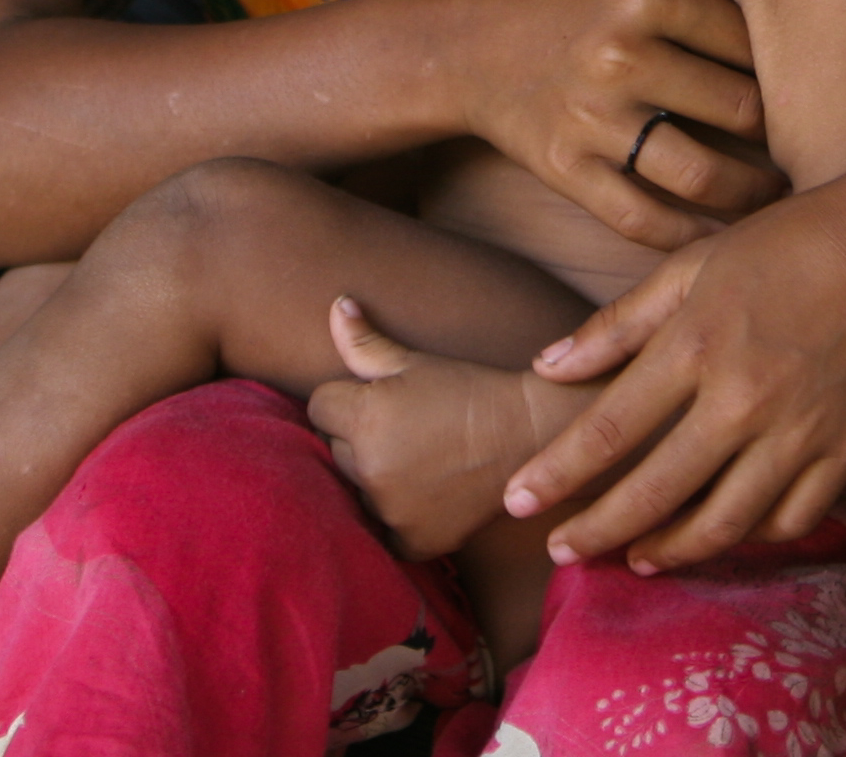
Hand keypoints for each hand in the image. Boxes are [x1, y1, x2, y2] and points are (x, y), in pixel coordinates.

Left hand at [308, 297, 575, 558]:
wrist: (526, 436)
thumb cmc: (468, 391)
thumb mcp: (414, 362)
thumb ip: (363, 343)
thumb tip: (336, 304)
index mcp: (364, 417)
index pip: (319, 407)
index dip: (346, 399)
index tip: (382, 400)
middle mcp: (369, 467)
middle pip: (334, 449)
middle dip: (357, 438)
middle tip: (405, 428)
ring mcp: (389, 509)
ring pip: (355, 489)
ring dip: (374, 478)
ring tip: (418, 459)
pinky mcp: (411, 540)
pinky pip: (382, 529)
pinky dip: (397, 517)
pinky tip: (426, 494)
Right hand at [453, 0, 791, 250]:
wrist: (465, 46)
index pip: (747, 41)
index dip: (779, 63)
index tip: (797, 78)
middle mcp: (619, 54)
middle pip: (738, 109)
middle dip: (776, 131)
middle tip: (802, 142)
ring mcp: (590, 118)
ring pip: (700, 173)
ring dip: (752, 194)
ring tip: (777, 194)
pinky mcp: (566, 171)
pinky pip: (643, 219)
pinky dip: (690, 238)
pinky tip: (723, 236)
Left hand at [500, 159, 845, 571]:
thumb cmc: (788, 241)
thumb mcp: (693, 264)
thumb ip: (619, 323)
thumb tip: (547, 366)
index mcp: (697, 344)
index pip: (609, 428)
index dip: (557, 473)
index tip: (515, 500)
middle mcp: (744, 398)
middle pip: (655, 490)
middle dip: (597, 530)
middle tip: (559, 549)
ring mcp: (800, 432)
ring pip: (723, 523)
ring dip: (669, 550)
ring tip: (634, 556)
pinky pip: (791, 520)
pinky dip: (751, 537)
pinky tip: (722, 533)